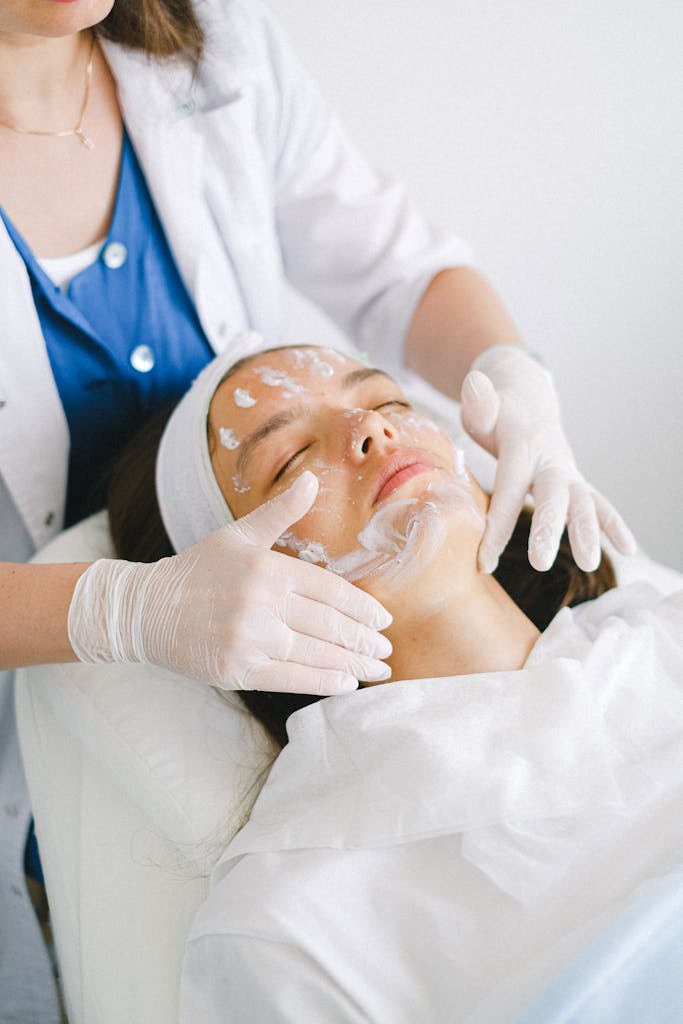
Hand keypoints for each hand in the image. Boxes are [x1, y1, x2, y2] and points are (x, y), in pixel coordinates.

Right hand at [68, 472, 391, 693]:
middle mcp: (262, 604)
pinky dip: (323, 681)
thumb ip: (279, 512)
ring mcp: (250, 639)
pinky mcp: (238, 669)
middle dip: (364, 639)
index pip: (330, 591)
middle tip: (387, 649)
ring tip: (377, 669)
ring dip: (353, 663)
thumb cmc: (197, 570)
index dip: (362, 607)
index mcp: (268, 569)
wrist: (146, 610)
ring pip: (316, 654)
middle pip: (329, 625)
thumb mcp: (238, 535)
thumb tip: (312, 479)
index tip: (385, 619)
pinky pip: (292, 678)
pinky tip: (346, 682)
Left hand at [460, 346, 635, 573]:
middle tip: (540, 563)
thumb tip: (473, 383)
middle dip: (548, 528)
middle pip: (551, 495)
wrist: (527, 400)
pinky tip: (628, 549)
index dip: (496, 526)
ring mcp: (567, 471)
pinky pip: (598, 503)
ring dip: (588, 532)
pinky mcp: (576, 482)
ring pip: (582, 502)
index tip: (484, 561)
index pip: (508, 489)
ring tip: (590, 564)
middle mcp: (549, 459)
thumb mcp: (482, 407)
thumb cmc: (496, 414)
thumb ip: (479, 403)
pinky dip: (614, 524)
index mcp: (522, 445)